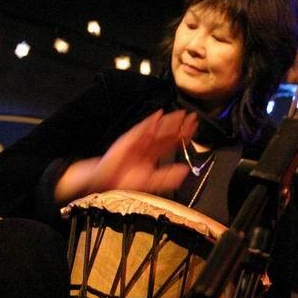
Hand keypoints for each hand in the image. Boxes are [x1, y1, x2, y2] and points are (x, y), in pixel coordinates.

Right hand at [56, 109, 197, 202]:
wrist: (103, 183)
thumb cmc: (123, 182)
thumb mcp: (151, 181)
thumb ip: (167, 176)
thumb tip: (185, 171)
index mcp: (152, 154)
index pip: (171, 142)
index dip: (183, 135)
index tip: (194, 128)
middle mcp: (147, 146)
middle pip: (167, 133)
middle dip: (180, 125)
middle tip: (193, 117)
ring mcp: (138, 141)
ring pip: (157, 128)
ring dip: (169, 121)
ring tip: (181, 114)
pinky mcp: (128, 139)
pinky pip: (140, 129)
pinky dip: (149, 122)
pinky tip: (158, 116)